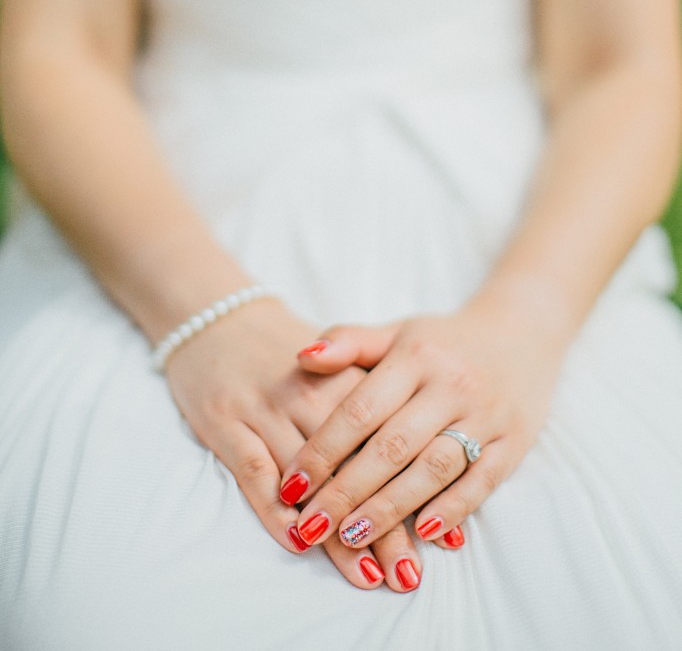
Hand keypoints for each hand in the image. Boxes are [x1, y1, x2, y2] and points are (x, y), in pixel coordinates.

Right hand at [164, 296, 423, 590]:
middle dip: (385, 524)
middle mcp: (309, 392)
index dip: (416, 491)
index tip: (442, 540)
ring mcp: (264, 407)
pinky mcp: (225, 420)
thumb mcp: (339, 361)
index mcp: (344, 377)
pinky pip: (254, 470)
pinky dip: (275, 509)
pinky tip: (298, 541)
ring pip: (311, 477)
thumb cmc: (287, 351)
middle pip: (356, 465)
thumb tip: (432, 464)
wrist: (218, 315)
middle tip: (409, 574)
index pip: (388, 442)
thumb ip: (381, 405)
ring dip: (338, 531)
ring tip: (368, 575)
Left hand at [282, 293, 567, 555]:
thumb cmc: (444, 340)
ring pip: (433, 469)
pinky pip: (483, 481)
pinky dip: (454, 509)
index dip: (323, 450)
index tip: (291, 485)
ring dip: (391, 509)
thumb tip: (301, 357)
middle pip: (392, 446)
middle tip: (311, 527)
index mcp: (415, 355)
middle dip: (347, 491)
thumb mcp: (397, 332)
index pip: (360, 409)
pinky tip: (423, 533)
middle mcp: (451, 385)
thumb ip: (349, 342)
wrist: (522, 331)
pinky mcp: (515, 442)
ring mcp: (486, 415)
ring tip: (351, 539)